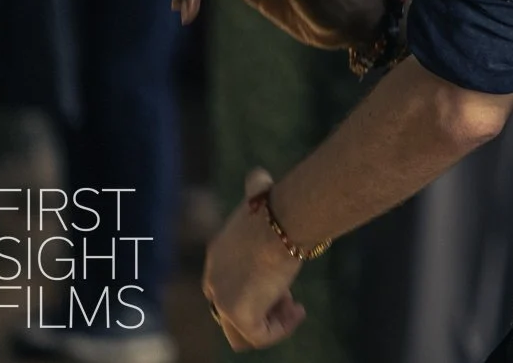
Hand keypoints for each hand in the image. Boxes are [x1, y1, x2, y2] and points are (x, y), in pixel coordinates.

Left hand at [202, 168, 305, 350]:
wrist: (283, 219)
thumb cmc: (279, 206)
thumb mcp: (261, 196)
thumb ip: (256, 188)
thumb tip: (259, 174)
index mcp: (217, 258)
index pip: (228, 287)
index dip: (257, 288)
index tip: (282, 282)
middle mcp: (213, 281)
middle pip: (230, 314)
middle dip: (262, 308)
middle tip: (288, 298)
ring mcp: (222, 300)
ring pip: (240, 333)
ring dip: (270, 324)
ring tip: (293, 308)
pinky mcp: (238, 313)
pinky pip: (259, 337)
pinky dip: (281, 329)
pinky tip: (299, 310)